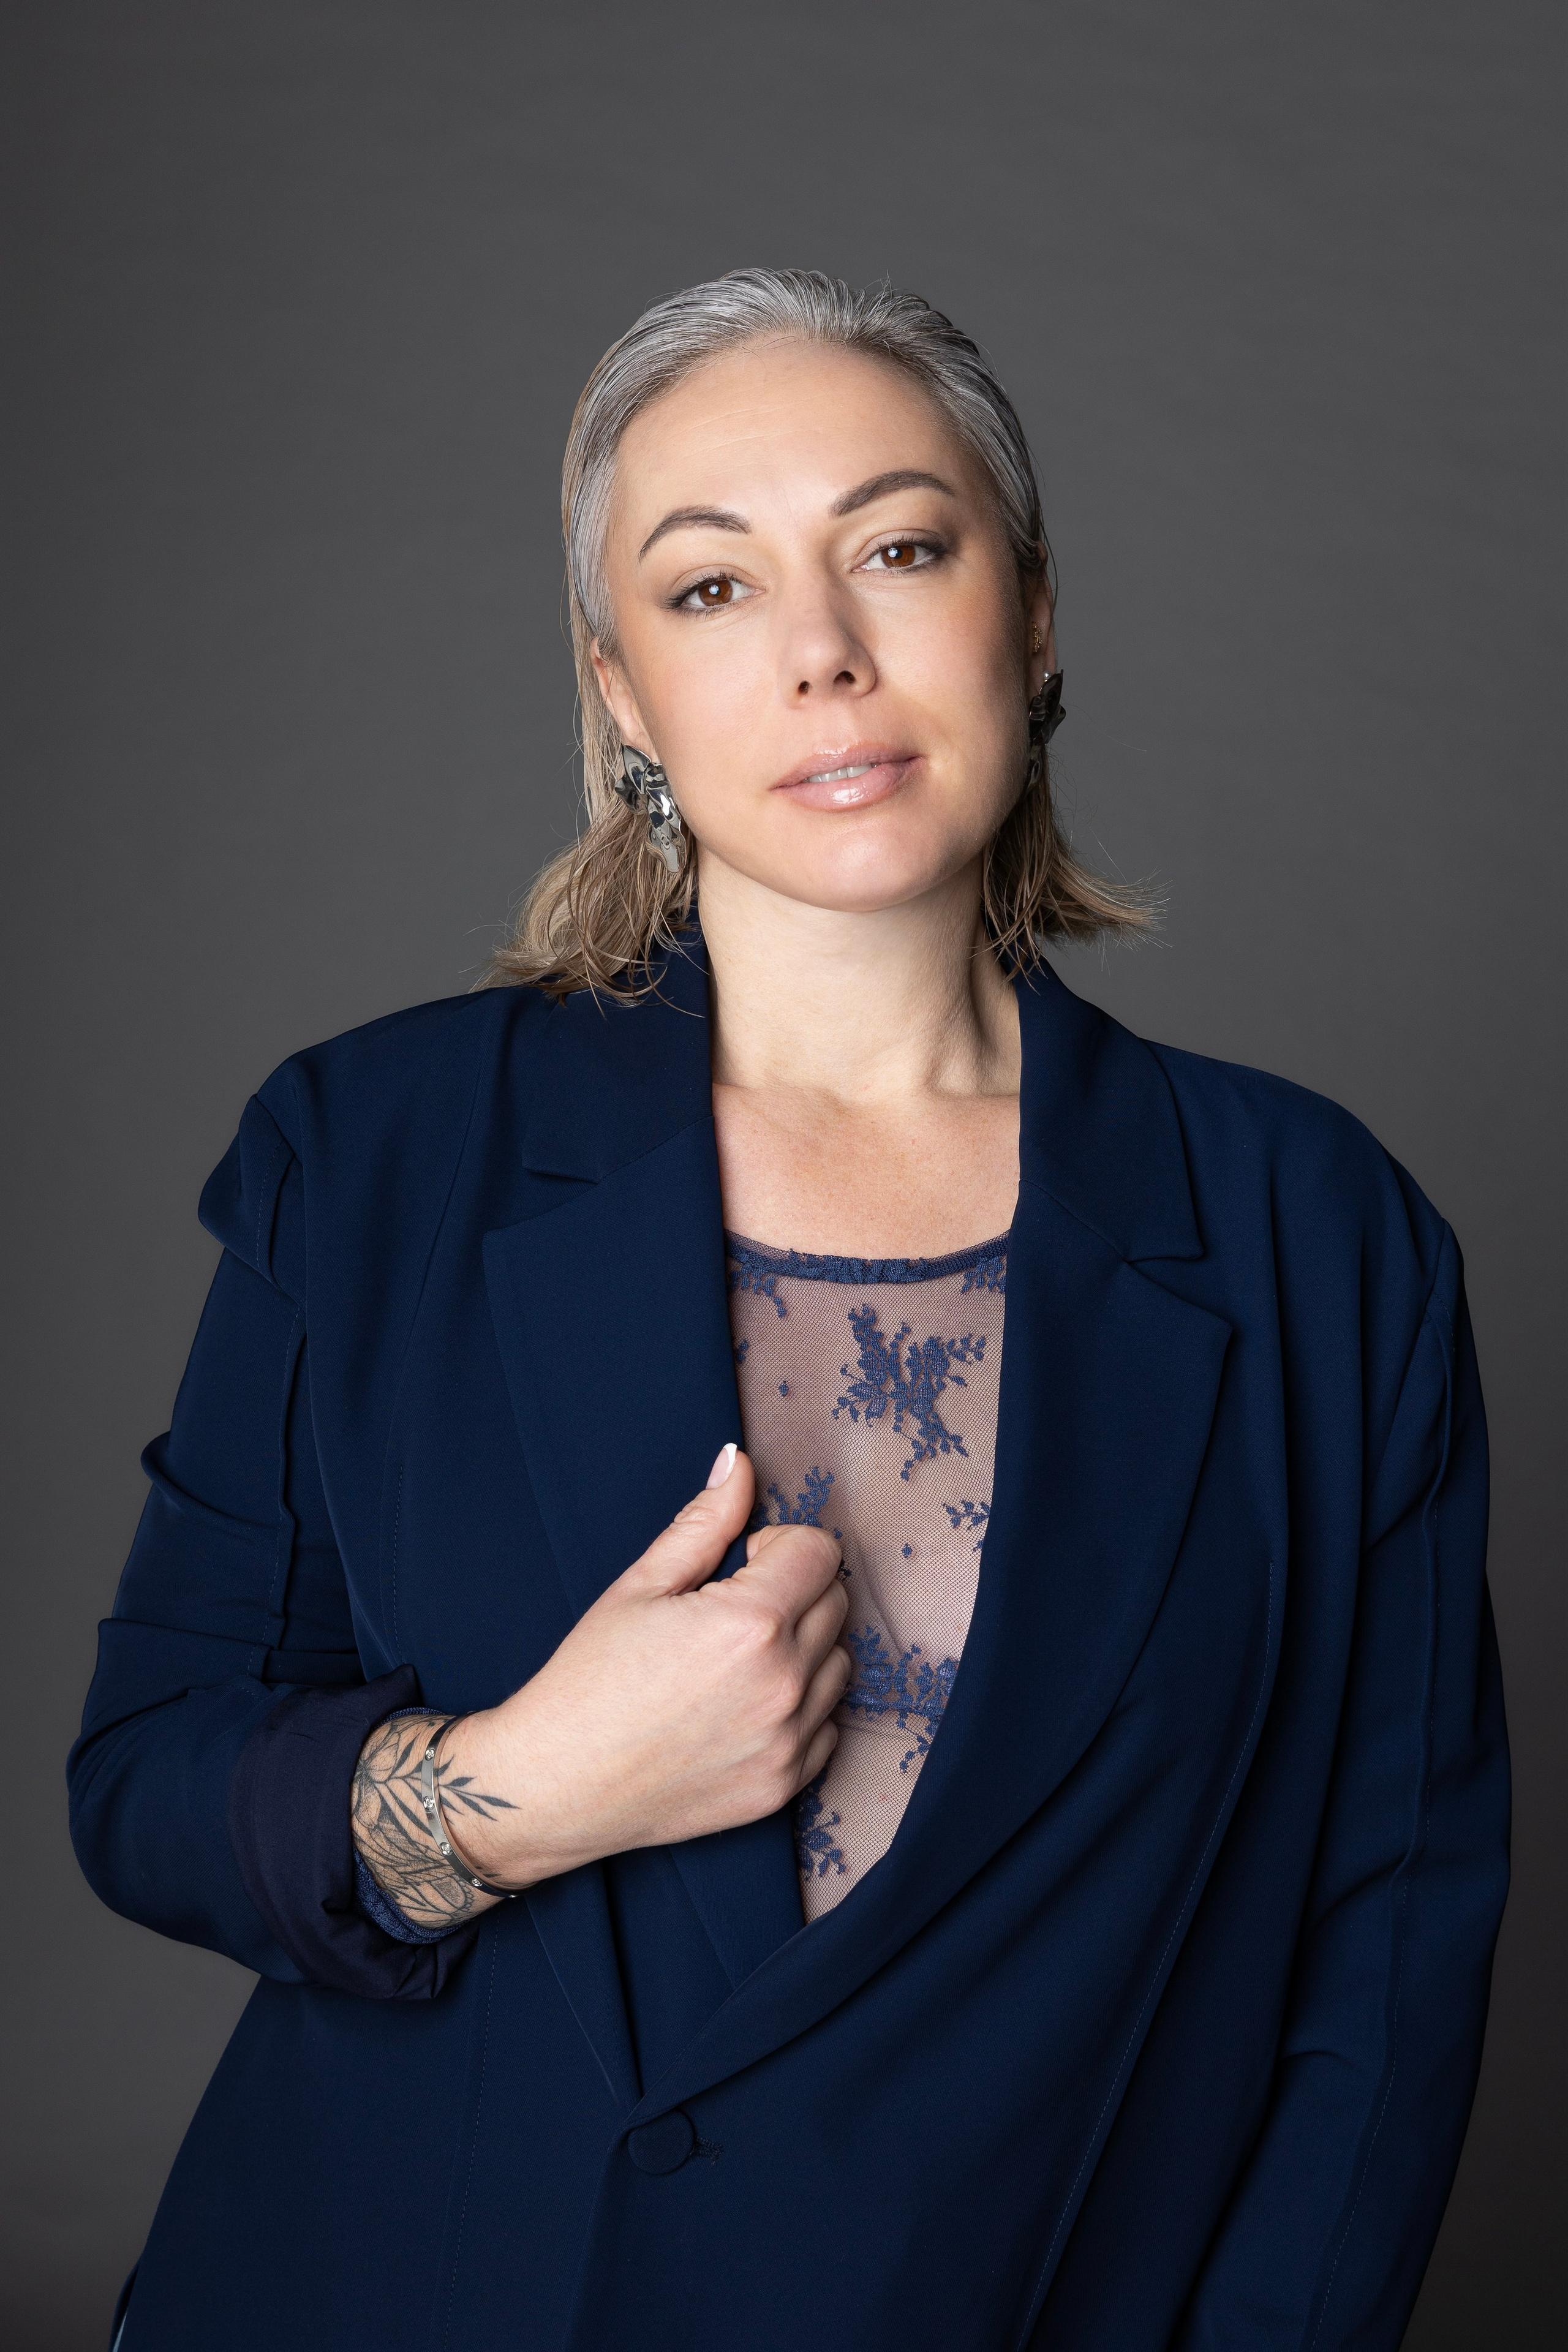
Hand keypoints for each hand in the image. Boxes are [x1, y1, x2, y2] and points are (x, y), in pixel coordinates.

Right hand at [441, 1445, 849, 1892]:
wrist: (556, 1785)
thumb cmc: (588, 1682)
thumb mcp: (640, 1586)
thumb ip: (704, 1522)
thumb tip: (739, 1462)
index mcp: (751, 1624)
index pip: (819, 1551)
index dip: (778, 1545)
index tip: (740, 1563)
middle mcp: (784, 1684)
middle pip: (835, 1601)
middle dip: (793, 1589)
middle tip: (730, 1608)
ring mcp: (789, 1742)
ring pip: (838, 1662)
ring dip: (803, 1647)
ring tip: (736, 1659)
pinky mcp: (785, 1786)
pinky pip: (828, 1726)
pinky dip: (802, 1708)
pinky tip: (744, 1705)